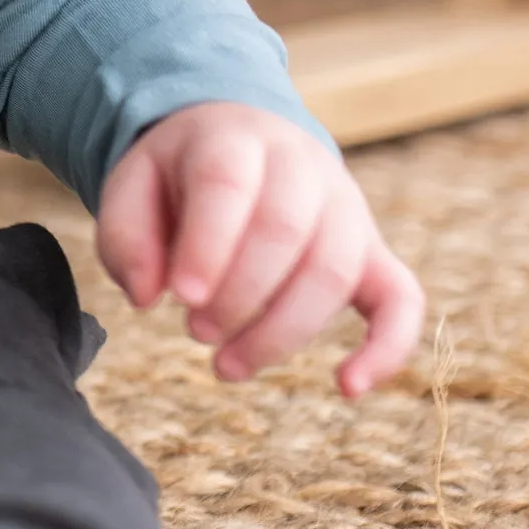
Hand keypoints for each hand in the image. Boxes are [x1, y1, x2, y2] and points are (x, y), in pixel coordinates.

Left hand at [95, 102, 423, 396]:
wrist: (240, 142)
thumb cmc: (178, 178)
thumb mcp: (131, 188)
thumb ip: (126, 238)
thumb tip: (148, 297)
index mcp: (234, 140)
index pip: (228, 184)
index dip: (207, 243)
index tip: (179, 296)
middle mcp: (302, 167)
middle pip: (287, 230)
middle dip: (238, 296)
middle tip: (195, 330)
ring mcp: (346, 208)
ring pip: (335, 270)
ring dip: (282, 331)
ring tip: (226, 366)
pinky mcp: (371, 253)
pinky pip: (402, 298)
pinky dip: (386, 346)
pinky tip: (348, 387)